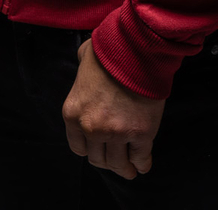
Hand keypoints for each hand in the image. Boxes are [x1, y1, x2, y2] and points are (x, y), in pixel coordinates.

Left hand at [62, 37, 165, 179]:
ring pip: (118, 163)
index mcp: (73, 113)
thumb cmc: (110, 50)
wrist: (136, 48)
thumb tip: (85, 65)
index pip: (78, 146)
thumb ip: (82, 70)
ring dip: (124, 168)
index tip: (98, 149)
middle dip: (106, 161)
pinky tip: (144, 163)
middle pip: (97, 158)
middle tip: (115, 162)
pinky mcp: (141, 134)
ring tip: (130, 170)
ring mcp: (116, 133)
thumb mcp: (84, 59)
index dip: (90, 148)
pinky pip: (140, 157)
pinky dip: (143, 163)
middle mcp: (91, 128)